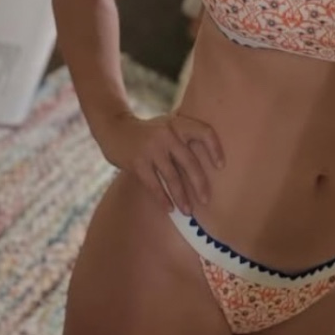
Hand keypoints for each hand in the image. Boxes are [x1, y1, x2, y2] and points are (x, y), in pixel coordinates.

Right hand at [100, 109, 223, 214]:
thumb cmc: (146, 132)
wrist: (114, 127)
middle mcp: (167, 134)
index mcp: (177, 124)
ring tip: (188, 211)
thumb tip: (204, 167)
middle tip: (206, 201)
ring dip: (181, 197)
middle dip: (199, 184)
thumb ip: (182, 139)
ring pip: (172, 177)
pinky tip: (169, 209)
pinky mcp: (138, 161)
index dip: (215, 149)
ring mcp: (152, 148)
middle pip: (190, 162)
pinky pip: (154, 184)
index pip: (204, 132)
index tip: (221, 167)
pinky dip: (163, 199)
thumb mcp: (166, 126)